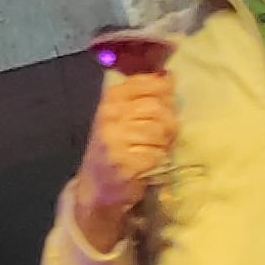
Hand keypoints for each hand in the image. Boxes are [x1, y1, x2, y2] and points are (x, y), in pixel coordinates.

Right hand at [69, 66, 175, 248]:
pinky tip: (148, 164)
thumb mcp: (121, 115)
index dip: (164, 93)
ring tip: (153, 150)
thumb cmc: (114, 148)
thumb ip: (143, 95)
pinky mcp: (125, 164)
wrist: (95, 189)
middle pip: (159, 108)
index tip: (164, 105)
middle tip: (160, 136)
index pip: (148, 82)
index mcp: (111, 98)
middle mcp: (110, 115)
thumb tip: (169, 76)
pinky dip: (159, 161)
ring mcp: (116, 140)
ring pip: (160, 131)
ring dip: (164, 143)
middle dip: (168, 123)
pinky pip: (157, 155)